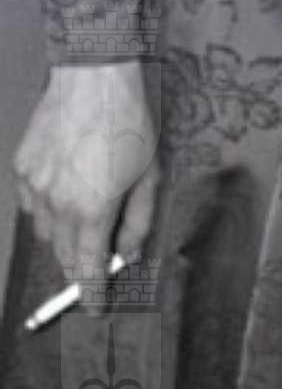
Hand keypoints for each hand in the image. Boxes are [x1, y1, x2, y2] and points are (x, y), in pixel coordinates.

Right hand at [14, 61, 158, 309]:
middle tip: (97, 257)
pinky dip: (48, 205)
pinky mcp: (22, 169)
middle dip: (81, 262)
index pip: (88, 270)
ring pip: (46, 231)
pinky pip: (33, 203)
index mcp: (93, 211)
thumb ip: (138, 219)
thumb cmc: (132, 122)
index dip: (91, 295)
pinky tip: (66, 185)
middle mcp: (58, 206)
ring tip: (86, 209)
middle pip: (65, 254)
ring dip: (65, 233)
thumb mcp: (151, 172)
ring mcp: (35, 188)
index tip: (94, 310)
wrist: (94, 77)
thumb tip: (128, 254)